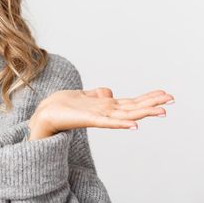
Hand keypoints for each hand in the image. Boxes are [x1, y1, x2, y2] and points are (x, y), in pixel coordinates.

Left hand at [27, 87, 174, 139]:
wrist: (45, 113)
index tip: (164, 93)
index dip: (147, 98)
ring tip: (161, 111)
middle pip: (133, 107)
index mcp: (105, 106)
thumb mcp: (83, 94)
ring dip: (144, 112)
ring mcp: (99, 116)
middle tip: (172, 99)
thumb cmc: (62, 106)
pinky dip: (121, 124)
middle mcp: (105, 111)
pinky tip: (134, 125)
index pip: (131, 102)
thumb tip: (109, 91)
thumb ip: (97, 94)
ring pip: (126, 114)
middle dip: (152, 103)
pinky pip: (108, 122)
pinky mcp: (89, 119)